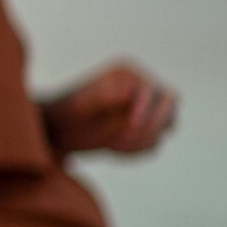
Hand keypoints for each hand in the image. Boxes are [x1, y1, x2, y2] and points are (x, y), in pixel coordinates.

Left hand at [40, 59, 177, 156]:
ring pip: (167, 126)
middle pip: (170, 105)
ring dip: (144, 140)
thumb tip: (125, 93)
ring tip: (113, 145)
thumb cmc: (65, 111)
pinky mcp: (143, 130)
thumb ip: (102, 96)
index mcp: (127, 75)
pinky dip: (138, 151)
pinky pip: (154, 144)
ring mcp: (146, 110)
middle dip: (152, 124)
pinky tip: (112, 149)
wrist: (56, 129)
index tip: (130, 124)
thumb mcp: (80, 103)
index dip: (146, 109)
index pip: (154, 91)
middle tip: (124, 139)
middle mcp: (141, 89)